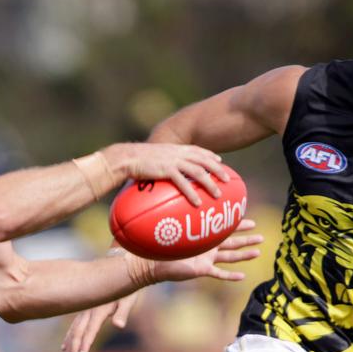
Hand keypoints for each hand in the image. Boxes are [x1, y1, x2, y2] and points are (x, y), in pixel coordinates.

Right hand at [63, 292, 140, 351]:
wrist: (121, 276)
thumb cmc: (127, 291)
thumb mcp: (128, 300)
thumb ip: (122, 313)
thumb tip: (119, 325)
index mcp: (98, 310)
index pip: (90, 329)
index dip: (86, 343)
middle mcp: (88, 311)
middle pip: (78, 331)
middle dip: (74, 347)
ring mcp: (85, 311)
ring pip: (74, 329)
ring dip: (70, 344)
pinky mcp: (85, 312)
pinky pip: (74, 326)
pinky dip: (69, 337)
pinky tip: (64, 347)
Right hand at [104, 143, 231, 203]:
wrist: (125, 158)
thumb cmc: (136, 160)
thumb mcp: (154, 157)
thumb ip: (163, 163)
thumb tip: (165, 171)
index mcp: (175, 149)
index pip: (197, 150)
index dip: (210, 155)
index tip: (220, 161)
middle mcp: (177, 153)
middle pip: (203, 160)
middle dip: (218, 170)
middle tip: (227, 180)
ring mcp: (173, 161)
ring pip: (198, 171)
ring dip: (210, 183)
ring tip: (218, 195)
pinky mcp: (166, 170)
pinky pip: (183, 183)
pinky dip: (192, 193)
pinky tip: (198, 202)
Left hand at [154, 220, 262, 281]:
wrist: (153, 260)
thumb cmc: (161, 241)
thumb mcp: (173, 224)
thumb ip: (179, 210)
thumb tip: (179, 187)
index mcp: (204, 236)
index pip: (225, 229)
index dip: (238, 225)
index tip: (252, 221)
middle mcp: (208, 247)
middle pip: (232, 242)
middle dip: (247, 239)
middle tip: (261, 237)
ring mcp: (206, 259)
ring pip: (230, 257)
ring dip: (244, 255)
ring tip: (257, 252)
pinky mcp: (202, 270)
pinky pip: (219, 273)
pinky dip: (230, 275)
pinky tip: (242, 276)